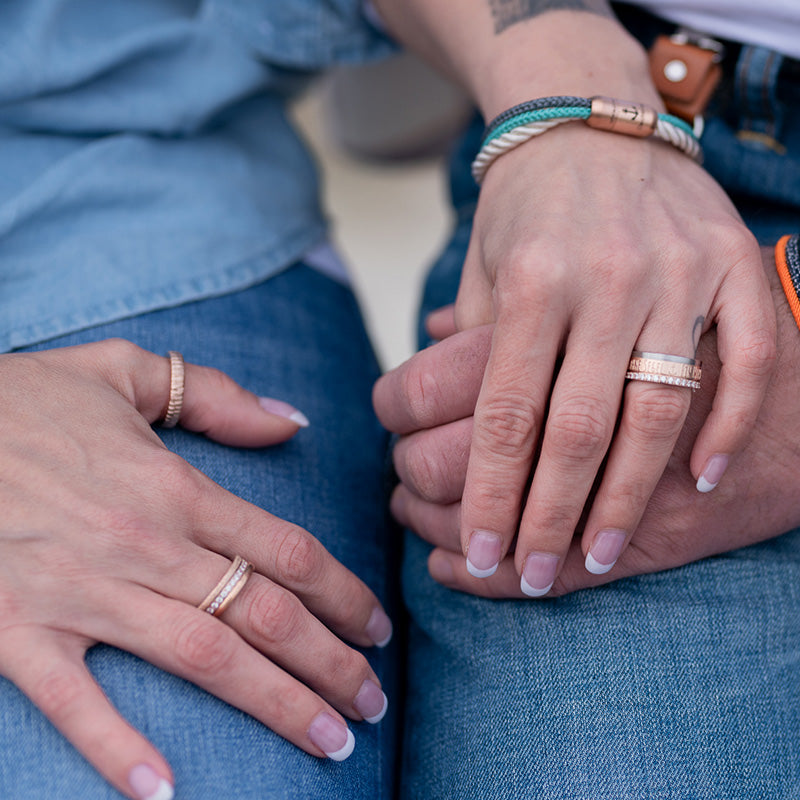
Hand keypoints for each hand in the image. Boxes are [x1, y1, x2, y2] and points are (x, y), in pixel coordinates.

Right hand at [0, 340, 390, 798]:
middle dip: (330, 663)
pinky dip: (116, 747)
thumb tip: (292, 421)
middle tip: (374, 705)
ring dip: (275, 705)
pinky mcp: (15, 630)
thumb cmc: (22, 398)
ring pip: (203, 658)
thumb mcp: (124, 370)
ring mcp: (79, 592)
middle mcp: (142, 544)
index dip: (345, 594)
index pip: (287, 551)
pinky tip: (165, 792)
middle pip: (264, 614)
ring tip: (330, 742)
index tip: (380, 628)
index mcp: (173, 486)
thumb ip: (215, 394)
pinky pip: (73, 701)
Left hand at [374, 246, 799, 596]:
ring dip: (628, 498)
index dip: (493, 494)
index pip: (506, 413)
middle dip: (551, 517)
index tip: (482, 554)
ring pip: (657, 413)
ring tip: (594, 554)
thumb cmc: (527, 205)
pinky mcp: (731, 266)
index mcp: (531, 280)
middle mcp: (603, 279)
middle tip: (532, 576)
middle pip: (577, 430)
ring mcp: (676, 273)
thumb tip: (435, 416)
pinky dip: (725, 427)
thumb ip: (467, 345)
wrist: (594, 119)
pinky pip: (743, 360)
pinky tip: (700, 482)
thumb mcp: (481, 266)